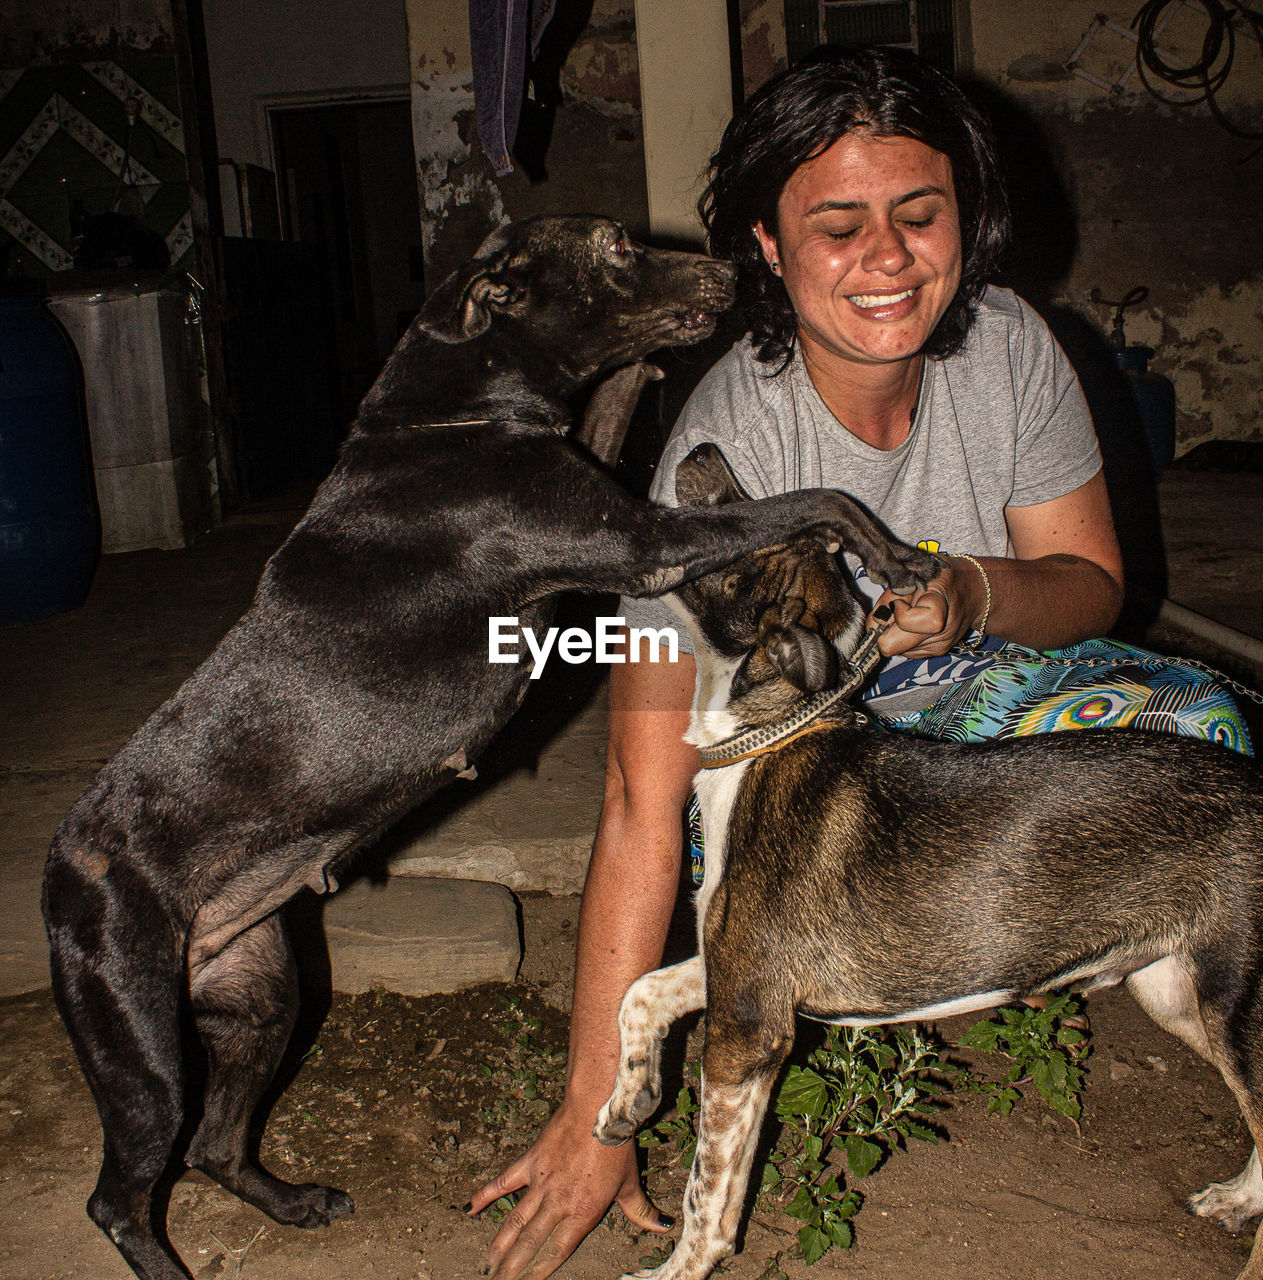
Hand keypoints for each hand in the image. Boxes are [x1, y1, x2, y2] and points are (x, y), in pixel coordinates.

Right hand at [467, 1104, 671, 1279]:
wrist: (597, 1108)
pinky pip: (503, 1181)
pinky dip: (485, 1195)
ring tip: (486, 1266)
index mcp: (582, 1212)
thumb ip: (641, 1210)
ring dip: (498, 1245)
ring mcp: (540, 1182)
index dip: (540, 1272)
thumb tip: (662, 1228)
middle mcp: (557, 1202)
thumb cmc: (617, 1145)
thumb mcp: (631, 1182)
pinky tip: (468, 1209)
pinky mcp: (530, 1161)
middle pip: (529, 1243)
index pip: (557, 1251)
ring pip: (514, 1220)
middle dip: (511, 1268)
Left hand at [870, 561, 979, 658]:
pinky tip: (914, 622)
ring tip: (910, 613)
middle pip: (891, 646)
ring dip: (894, 632)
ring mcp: (936, 649)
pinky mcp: (932, 654)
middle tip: (896, 611)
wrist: (974, 592)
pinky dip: (902, 636)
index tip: (902, 600)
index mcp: (939, 611)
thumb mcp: (917, 574)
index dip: (896, 612)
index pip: (905, 623)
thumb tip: (874, 620)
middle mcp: (939, 637)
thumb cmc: (944, 579)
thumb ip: (892, 594)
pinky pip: (903, 650)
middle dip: (885, 629)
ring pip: (894, 650)